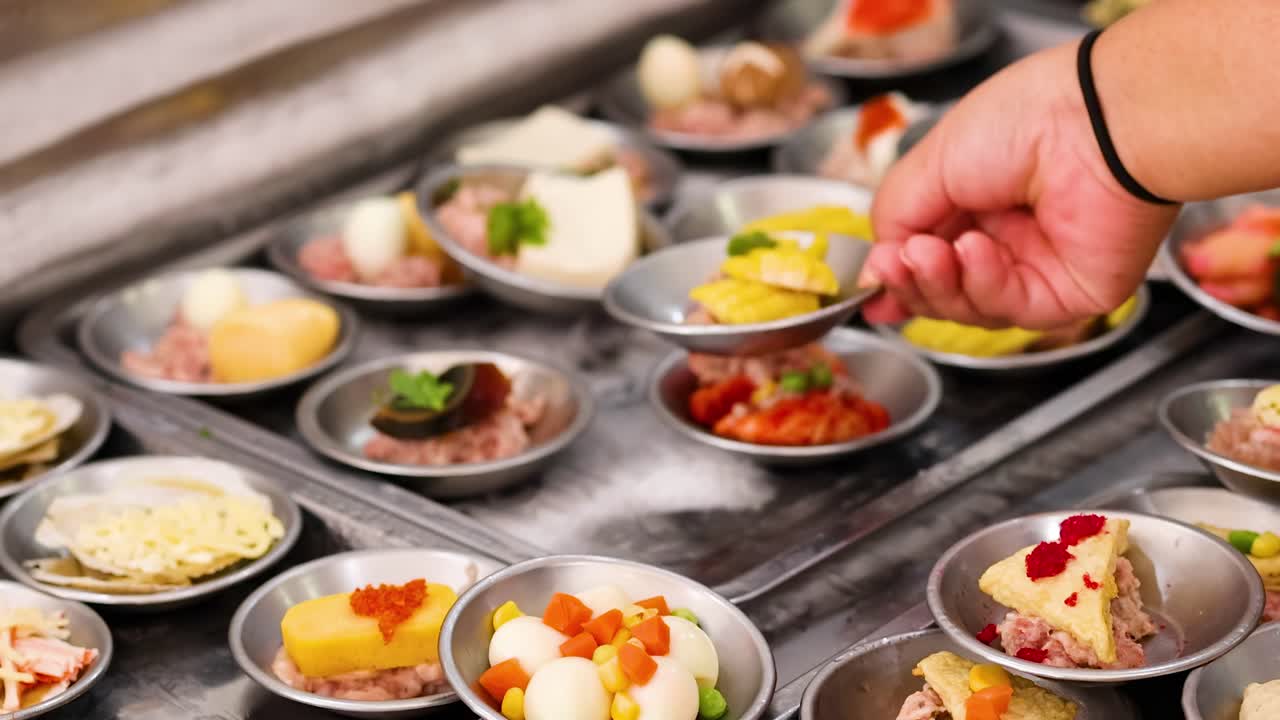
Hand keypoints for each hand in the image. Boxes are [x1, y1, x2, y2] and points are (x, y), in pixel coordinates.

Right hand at [860, 43, 1179, 328]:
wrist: (1096, 123)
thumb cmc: (1027, 120)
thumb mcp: (930, 165)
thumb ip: (894, 219)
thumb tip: (874, 269)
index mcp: (979, 201)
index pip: (929, 256)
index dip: (899, 277)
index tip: (872, 287)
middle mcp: (1010, 238)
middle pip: (943, 290)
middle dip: (912, 280)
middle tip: (896, 262)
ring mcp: (1039, 269)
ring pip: (970, 308)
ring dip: (940, 284)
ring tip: (929, 253)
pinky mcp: (1068, 294)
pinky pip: (1009, 308)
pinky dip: (982, 283)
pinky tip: (974, 252)